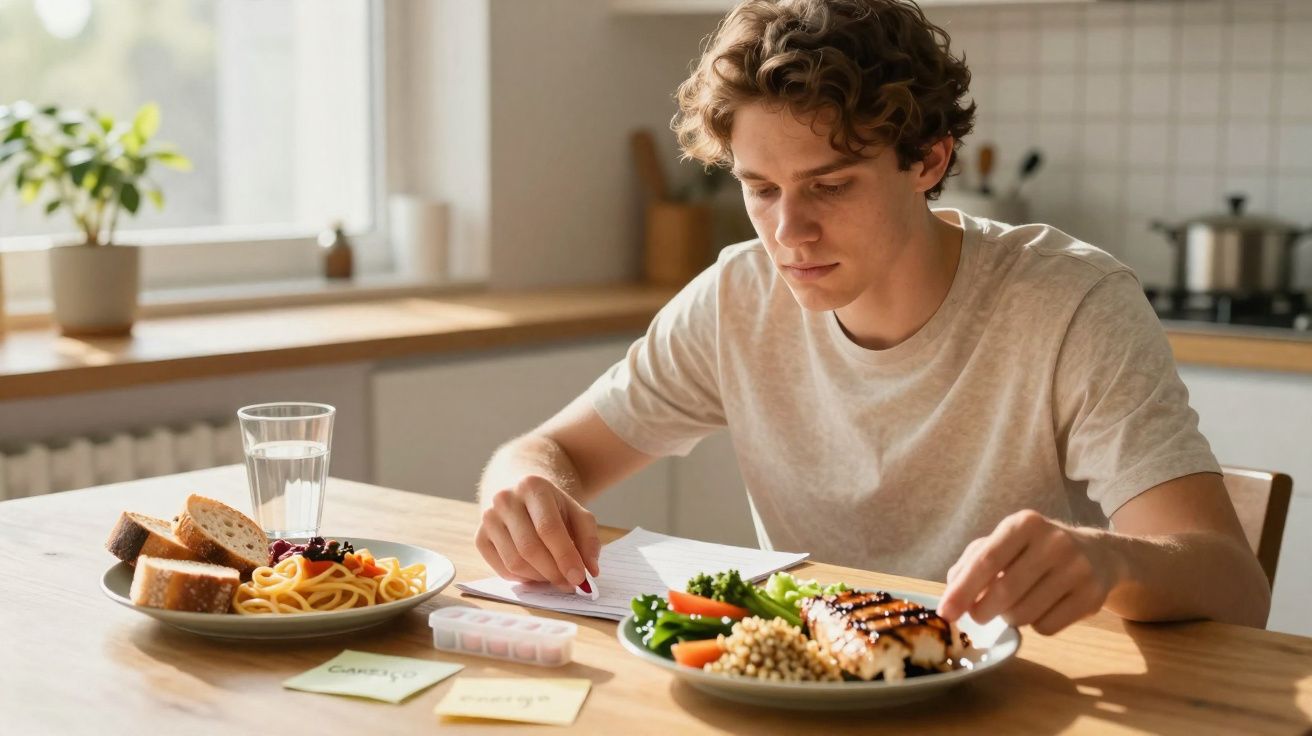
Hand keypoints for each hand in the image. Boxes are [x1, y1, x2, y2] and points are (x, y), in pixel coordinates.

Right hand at [475, 475, 600, 591]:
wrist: (520, 492)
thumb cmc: (552, 506)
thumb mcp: (576, 512)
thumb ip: (589, 539)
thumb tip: (590, 570)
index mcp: (532, 486)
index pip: (548, 528)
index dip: (565, 556)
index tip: (579, 578)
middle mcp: (505, 499)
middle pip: (529, 548)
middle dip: (553, 572)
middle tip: (570, 585)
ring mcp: (488, 518)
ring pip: (515, 562)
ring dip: (540, 578)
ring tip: (555, 577)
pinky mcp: (479, 537)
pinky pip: (502, 569)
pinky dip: (523, 578)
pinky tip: (536, 572)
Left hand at [937, 510, 1120, 634]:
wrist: (1097, 554)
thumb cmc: (1035, 549)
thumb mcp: (1004, 543)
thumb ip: (972, 562)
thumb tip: (951, 592)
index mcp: (1024, 523)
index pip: (987, 560)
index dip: (963, 590)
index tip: (945, 613)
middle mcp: (1054, 542)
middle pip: (1004, 592)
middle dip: (982, 611)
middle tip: (977, 616)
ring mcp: (1077, 568)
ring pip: (1024, 614)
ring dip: (1010, 618)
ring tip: (1015, 606)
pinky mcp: (1092, 595)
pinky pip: (1048, 627)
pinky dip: (1035, 626)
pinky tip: (1042, 609)